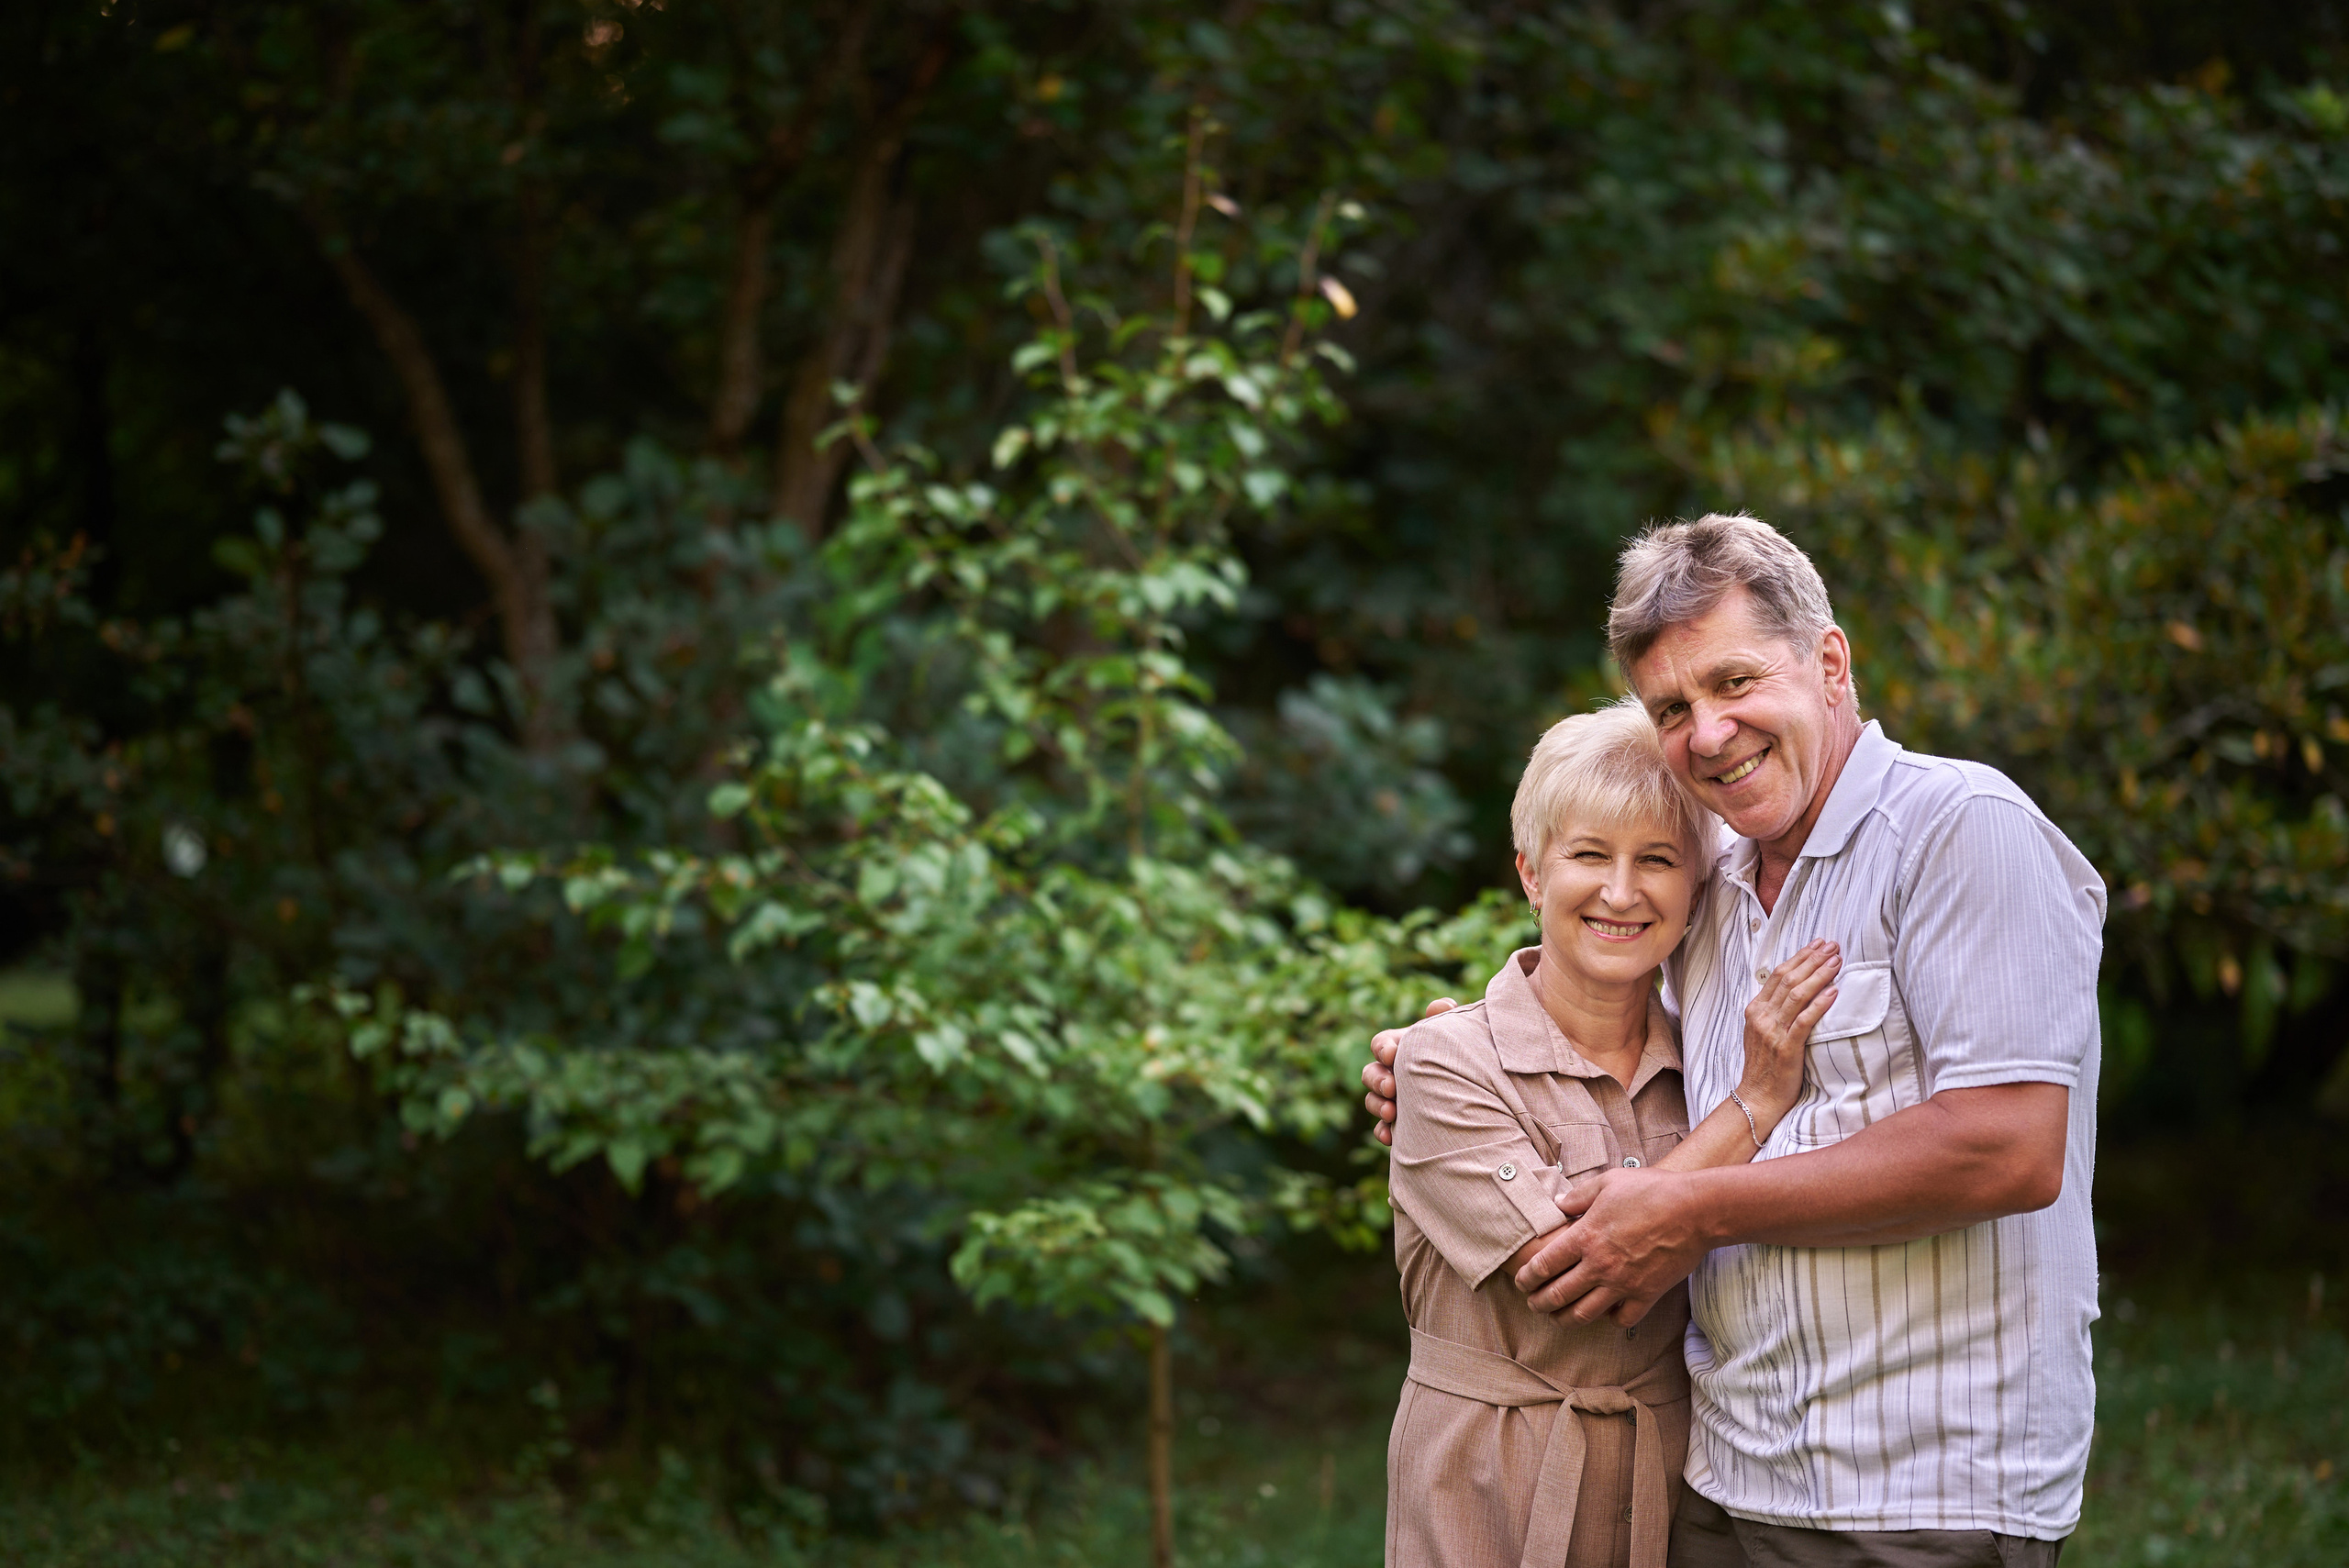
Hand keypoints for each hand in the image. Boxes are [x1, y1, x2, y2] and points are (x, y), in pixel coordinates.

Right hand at [1362, 996, 1457, 1146]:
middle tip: (1391, 1087)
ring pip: (1373, 1101)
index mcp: (1403, 1047)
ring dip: (1377, 1105)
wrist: (1487, 1093)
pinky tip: (1391, 1137)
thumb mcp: (1459, 1036)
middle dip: (1377, 1080)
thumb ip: (1449, 1019)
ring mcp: (1396, 1099)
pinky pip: (1384, 1129)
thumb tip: (1441, 1006)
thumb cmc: (1466, 1056)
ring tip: (1391, 1113)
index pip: (1381, 1043)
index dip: (1382, 1048)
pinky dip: (1383, 1131)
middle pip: (1371, 1073)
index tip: (1392, 1054)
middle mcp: (1394, 1072)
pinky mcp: (1402, 1124)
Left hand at [1512, 1167, 1708, 1324]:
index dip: (1527, 1277)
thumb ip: (1578, 1196)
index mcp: (1585, 1237)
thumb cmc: (1652, 1190)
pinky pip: (1622, 1320)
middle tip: (1533, 1304)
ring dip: (1565, 1319)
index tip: (1521, 1282)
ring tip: (1558, 1317)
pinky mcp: (1647, 1295)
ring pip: (1584, 1314)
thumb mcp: (1608, 1182)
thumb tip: (1558, 1205)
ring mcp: (1623, 1284)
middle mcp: (1600, 1265)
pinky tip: (1606, 1314)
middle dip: (1539, 1303)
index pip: (1544, 1264)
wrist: (1695, 1209)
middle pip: (1558, 1295)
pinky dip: (1610, 1320)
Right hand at [1738, 939, 1838, 1129]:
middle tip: (1832, 946)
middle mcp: (1761, 1017)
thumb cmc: (1766, 1067)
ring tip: (1837, 961)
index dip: (1800, 957)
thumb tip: (1795, 991)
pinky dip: (1820, 1004)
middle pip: (1788, 979)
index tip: (1818, 944)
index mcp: (1755, 1010)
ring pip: (1797, 995)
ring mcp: (1772, 1032)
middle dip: (1812, 959)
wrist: (1757, 1098)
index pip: (1778, 974)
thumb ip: (1774, 1012)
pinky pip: (1804, 1020)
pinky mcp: (1786, 1048)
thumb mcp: (1763, 1033)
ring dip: (1819, 975)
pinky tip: (1833, 992)